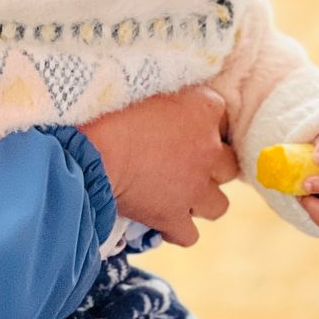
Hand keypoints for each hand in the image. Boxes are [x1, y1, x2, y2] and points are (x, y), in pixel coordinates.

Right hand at [80, 87, 238, 246]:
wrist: (90, 149)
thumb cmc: (109, 108)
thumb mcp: (145, 84)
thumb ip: (170, 94)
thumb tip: (169, 99)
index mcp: (203, 110)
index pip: (222, 117)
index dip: (203, 124)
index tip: (185, 125)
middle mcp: (209, 151)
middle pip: (229, 166)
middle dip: (211, 167)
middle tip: (183, 162)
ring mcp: (194, 189)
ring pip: (219, 205)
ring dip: (201, 200)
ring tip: (177, 193)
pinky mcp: (173, 218)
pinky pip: (189, 235)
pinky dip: (177, 229)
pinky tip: (161, 218)